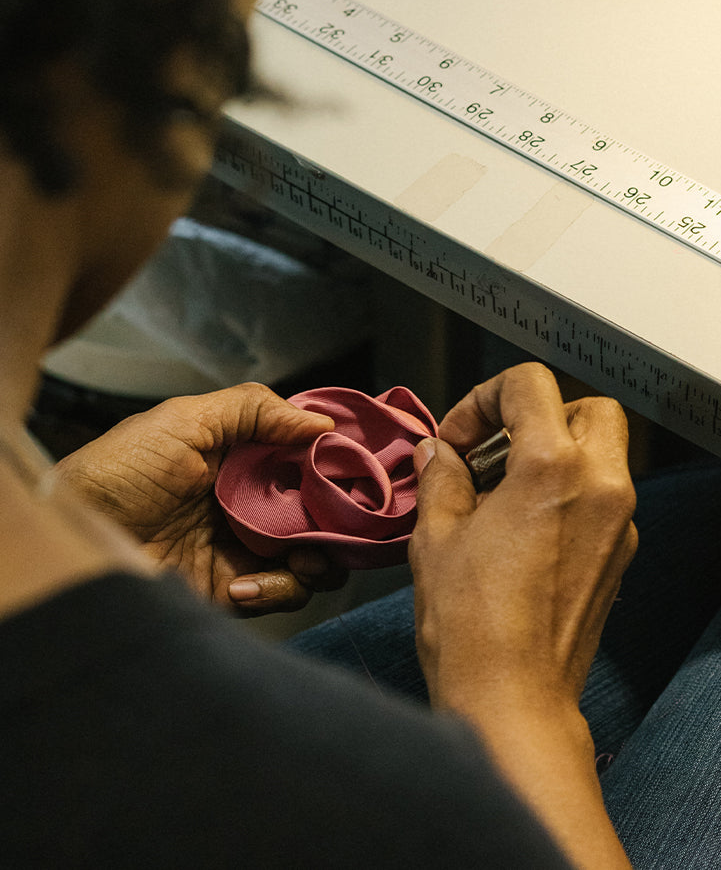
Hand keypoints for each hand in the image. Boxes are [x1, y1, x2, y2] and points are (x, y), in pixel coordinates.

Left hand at [55, 383, 348, 613]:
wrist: (75, 541)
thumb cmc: (119, 472)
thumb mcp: (184, 420)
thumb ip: (255, 410)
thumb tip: (323, 425)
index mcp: (240, 456)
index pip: (306, 456)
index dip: (337, 462)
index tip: (361, 468)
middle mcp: (249, 500)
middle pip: (320, 508)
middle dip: (339, 517)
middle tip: (342, 521)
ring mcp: (243, 547)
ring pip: (312, 555)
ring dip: (320, 558)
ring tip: (303, 558)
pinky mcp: (231, 590)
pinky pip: (280, 594)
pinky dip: (277, 591)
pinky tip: (243, 585)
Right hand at [410, 363, 635, 868]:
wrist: (513, 702)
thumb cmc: (472, 627)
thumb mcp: (436, 536)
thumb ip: (441, 477)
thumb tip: (437, 453)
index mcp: (553, 467)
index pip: (530, 385)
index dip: (483, 399)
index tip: (457, 438)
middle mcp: (600, 485)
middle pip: (586, 407)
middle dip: (537, 416)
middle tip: (491, 451)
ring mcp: (619, 521)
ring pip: (603, 450)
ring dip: (557, 451)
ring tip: (501, 490)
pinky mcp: (621, 554)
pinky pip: (604, 495)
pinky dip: (571, 490)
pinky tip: (525, 526)